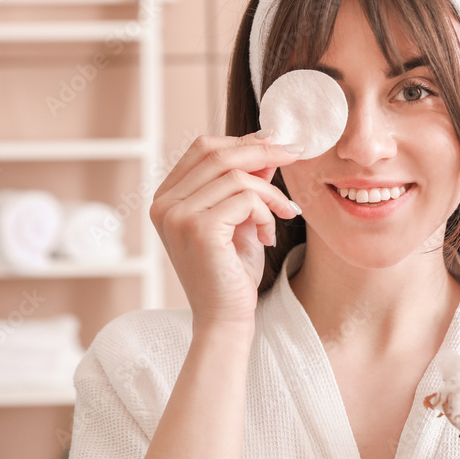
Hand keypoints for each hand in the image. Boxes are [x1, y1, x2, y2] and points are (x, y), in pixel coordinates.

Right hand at [149, 131, 302, 330]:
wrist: (226, 318)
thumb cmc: (232, 272)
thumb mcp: (239, 218)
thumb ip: (246, 183)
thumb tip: (268, 146)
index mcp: (167, 198)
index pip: (203, 148)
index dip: (242, 140)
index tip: (276, 142)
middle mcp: (164, 204)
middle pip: (219, 154)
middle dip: (263, 152)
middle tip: (295, 154)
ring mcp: (177, 216)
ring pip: (237, 176)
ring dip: (271, 193)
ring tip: (285, 213)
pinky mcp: (199, 229)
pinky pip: (246, 199)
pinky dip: (266, 213)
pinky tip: (269, 236)